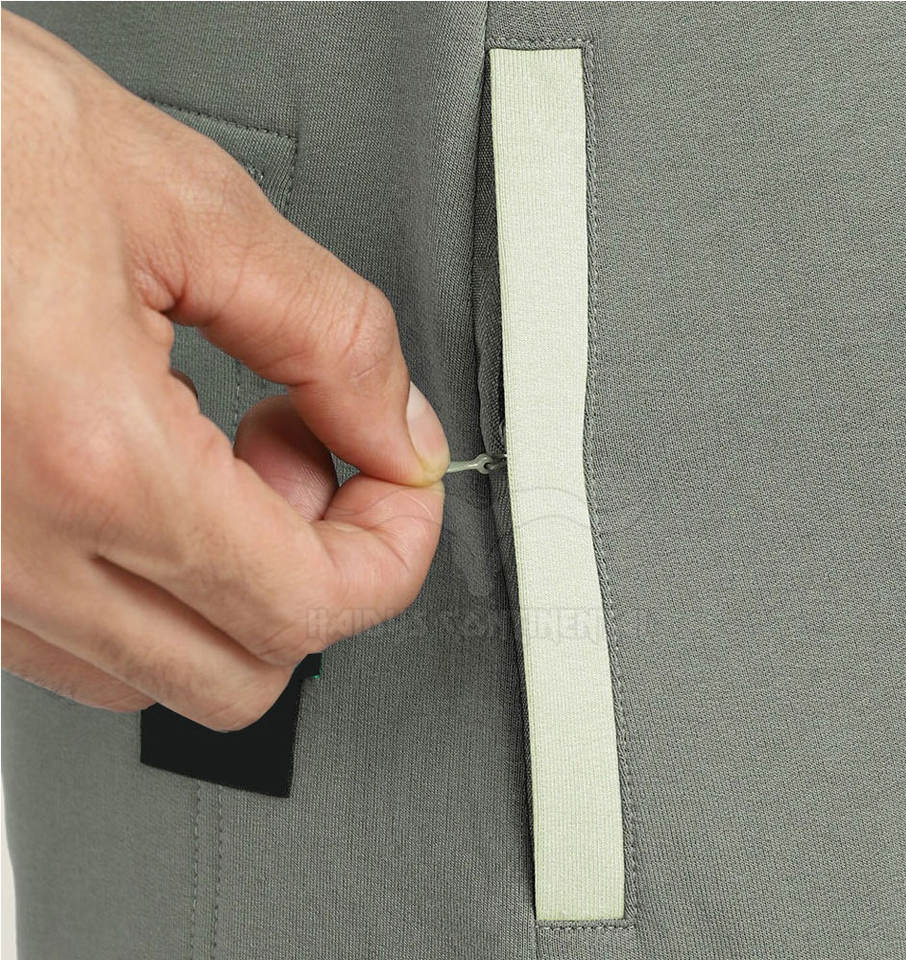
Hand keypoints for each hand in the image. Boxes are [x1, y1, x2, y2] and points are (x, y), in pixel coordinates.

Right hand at [1, 11, 448, 728]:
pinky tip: (151, 478)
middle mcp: (7, 547)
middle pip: (240, 674)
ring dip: (232, 584)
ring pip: (157, 674)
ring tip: (222, 453)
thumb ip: (332, 337)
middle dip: (319, 572)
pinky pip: (75, 638)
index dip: (393, 552)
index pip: (307, 608)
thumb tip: (398, 432)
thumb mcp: (184, 205)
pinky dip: (150, 583)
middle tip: (311, 457)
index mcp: (87, 457)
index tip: (401, 486)